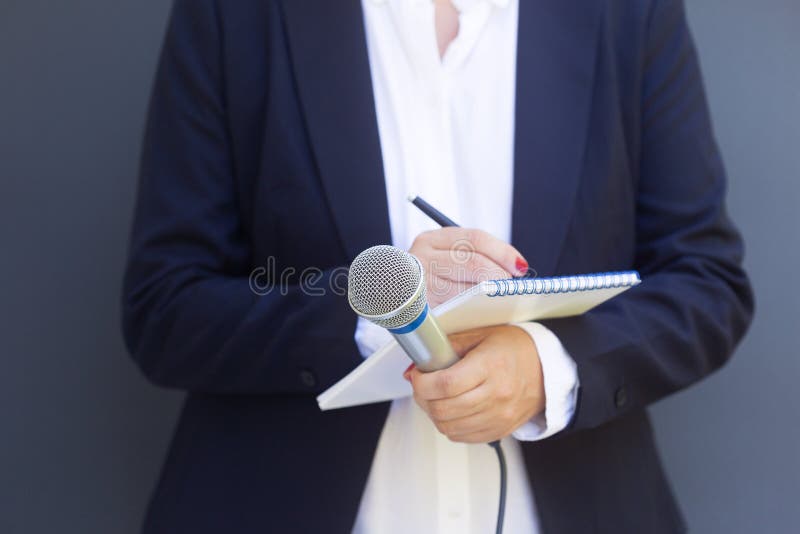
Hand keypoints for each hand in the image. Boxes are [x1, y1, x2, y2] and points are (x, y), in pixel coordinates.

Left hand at [404, 325, 544, 442]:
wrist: (546, 369)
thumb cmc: (514, 349)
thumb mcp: (480, 336)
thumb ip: (446, 348)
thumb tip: (416, 365)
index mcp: (491, 366)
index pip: (446, 383)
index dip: (422, 382)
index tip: (417, 375)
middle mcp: (497, 394)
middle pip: (443, 408)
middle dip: (422, 398)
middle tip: (422, 386)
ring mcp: (499, 416)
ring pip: (448, 427)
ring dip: (433, 413)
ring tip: (435, 397)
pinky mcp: (499, 431)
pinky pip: (461, 437)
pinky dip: (449, 425)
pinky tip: (451, 409)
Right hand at [408, 228, 527, 306]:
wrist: (388, 296)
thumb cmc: (428, 278)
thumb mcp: (443, 259)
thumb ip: (472, 257)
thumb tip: (516, 269)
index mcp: (432, 239)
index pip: (476, 239)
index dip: (503, 252)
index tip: (520, 267)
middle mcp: (423, 257)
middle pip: (473, 263)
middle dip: (499, 277)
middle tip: (512, 290)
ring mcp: (420, 282)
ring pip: (466, 289)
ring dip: (489, 298)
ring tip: (503, 303)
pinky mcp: (419, 308)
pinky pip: (454, 311)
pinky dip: (473, 313)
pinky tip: (483, 316)